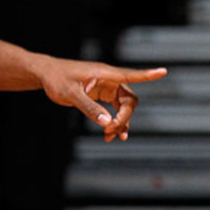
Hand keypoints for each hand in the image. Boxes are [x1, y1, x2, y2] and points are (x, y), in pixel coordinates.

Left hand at [39, 60, 166, 141]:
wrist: (45, 75)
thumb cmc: (56, 79)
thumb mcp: (70, 95)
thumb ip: (89, 108)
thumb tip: (107, 123)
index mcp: (104, 74)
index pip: (130, 74)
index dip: (147, 74)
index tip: (163, 71)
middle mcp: (108, 79)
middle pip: (129, 99)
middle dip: (124, 117)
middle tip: (111, 131)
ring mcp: (106, 87)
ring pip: (123, 106)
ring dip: (120, 122)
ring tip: (112, 137)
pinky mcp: (100, 94)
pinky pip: (113, 109)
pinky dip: (113, 120)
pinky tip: (110, 134)